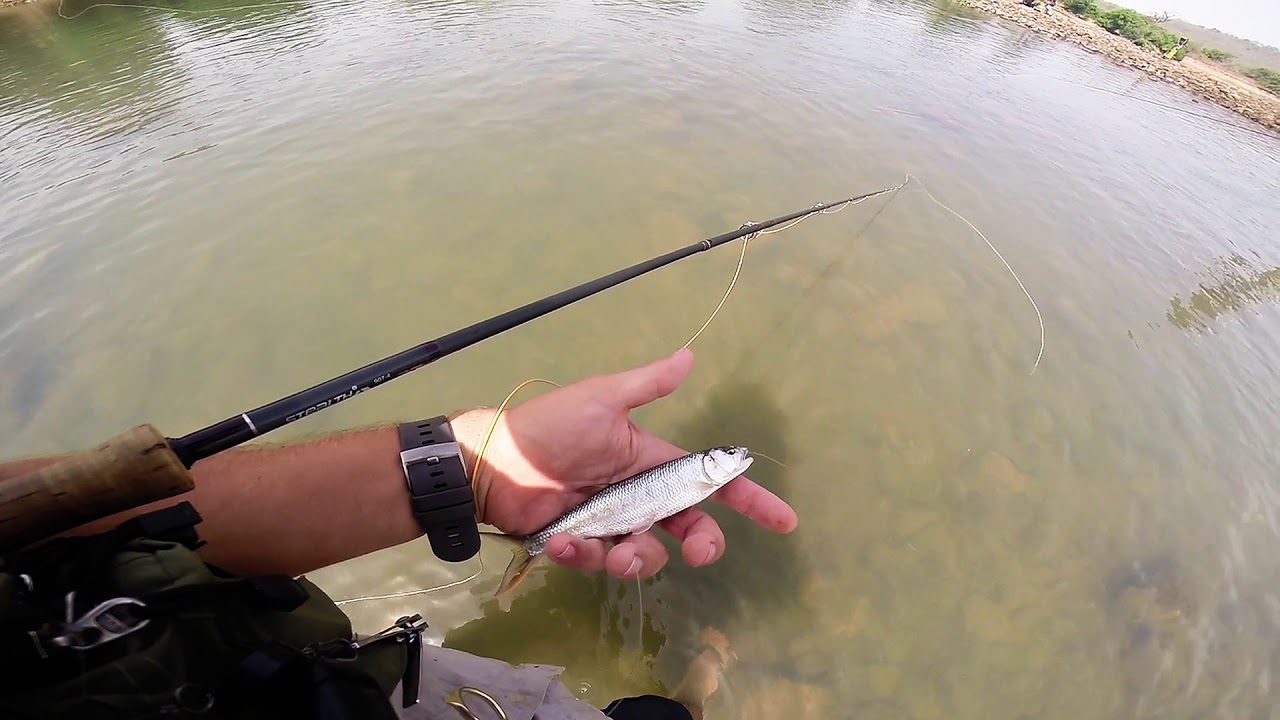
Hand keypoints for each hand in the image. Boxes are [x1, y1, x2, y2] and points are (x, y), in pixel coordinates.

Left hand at [449, 348, 797, 580]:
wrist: (494, 461)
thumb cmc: (550, 426)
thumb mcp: (603, 399)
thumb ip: (648, 385)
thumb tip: (690, 355)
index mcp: (652, 462)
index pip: (710, 483)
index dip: (749, 501)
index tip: (784, 521)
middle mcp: (639, 497)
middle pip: (690, 530)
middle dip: (703, 545)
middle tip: (698, 552)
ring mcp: (613, 525)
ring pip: (648, 556)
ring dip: (634, 556)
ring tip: (609, 547)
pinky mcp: (584, 548)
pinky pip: (601, 563)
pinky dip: (584, 555)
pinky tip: (563, 540)